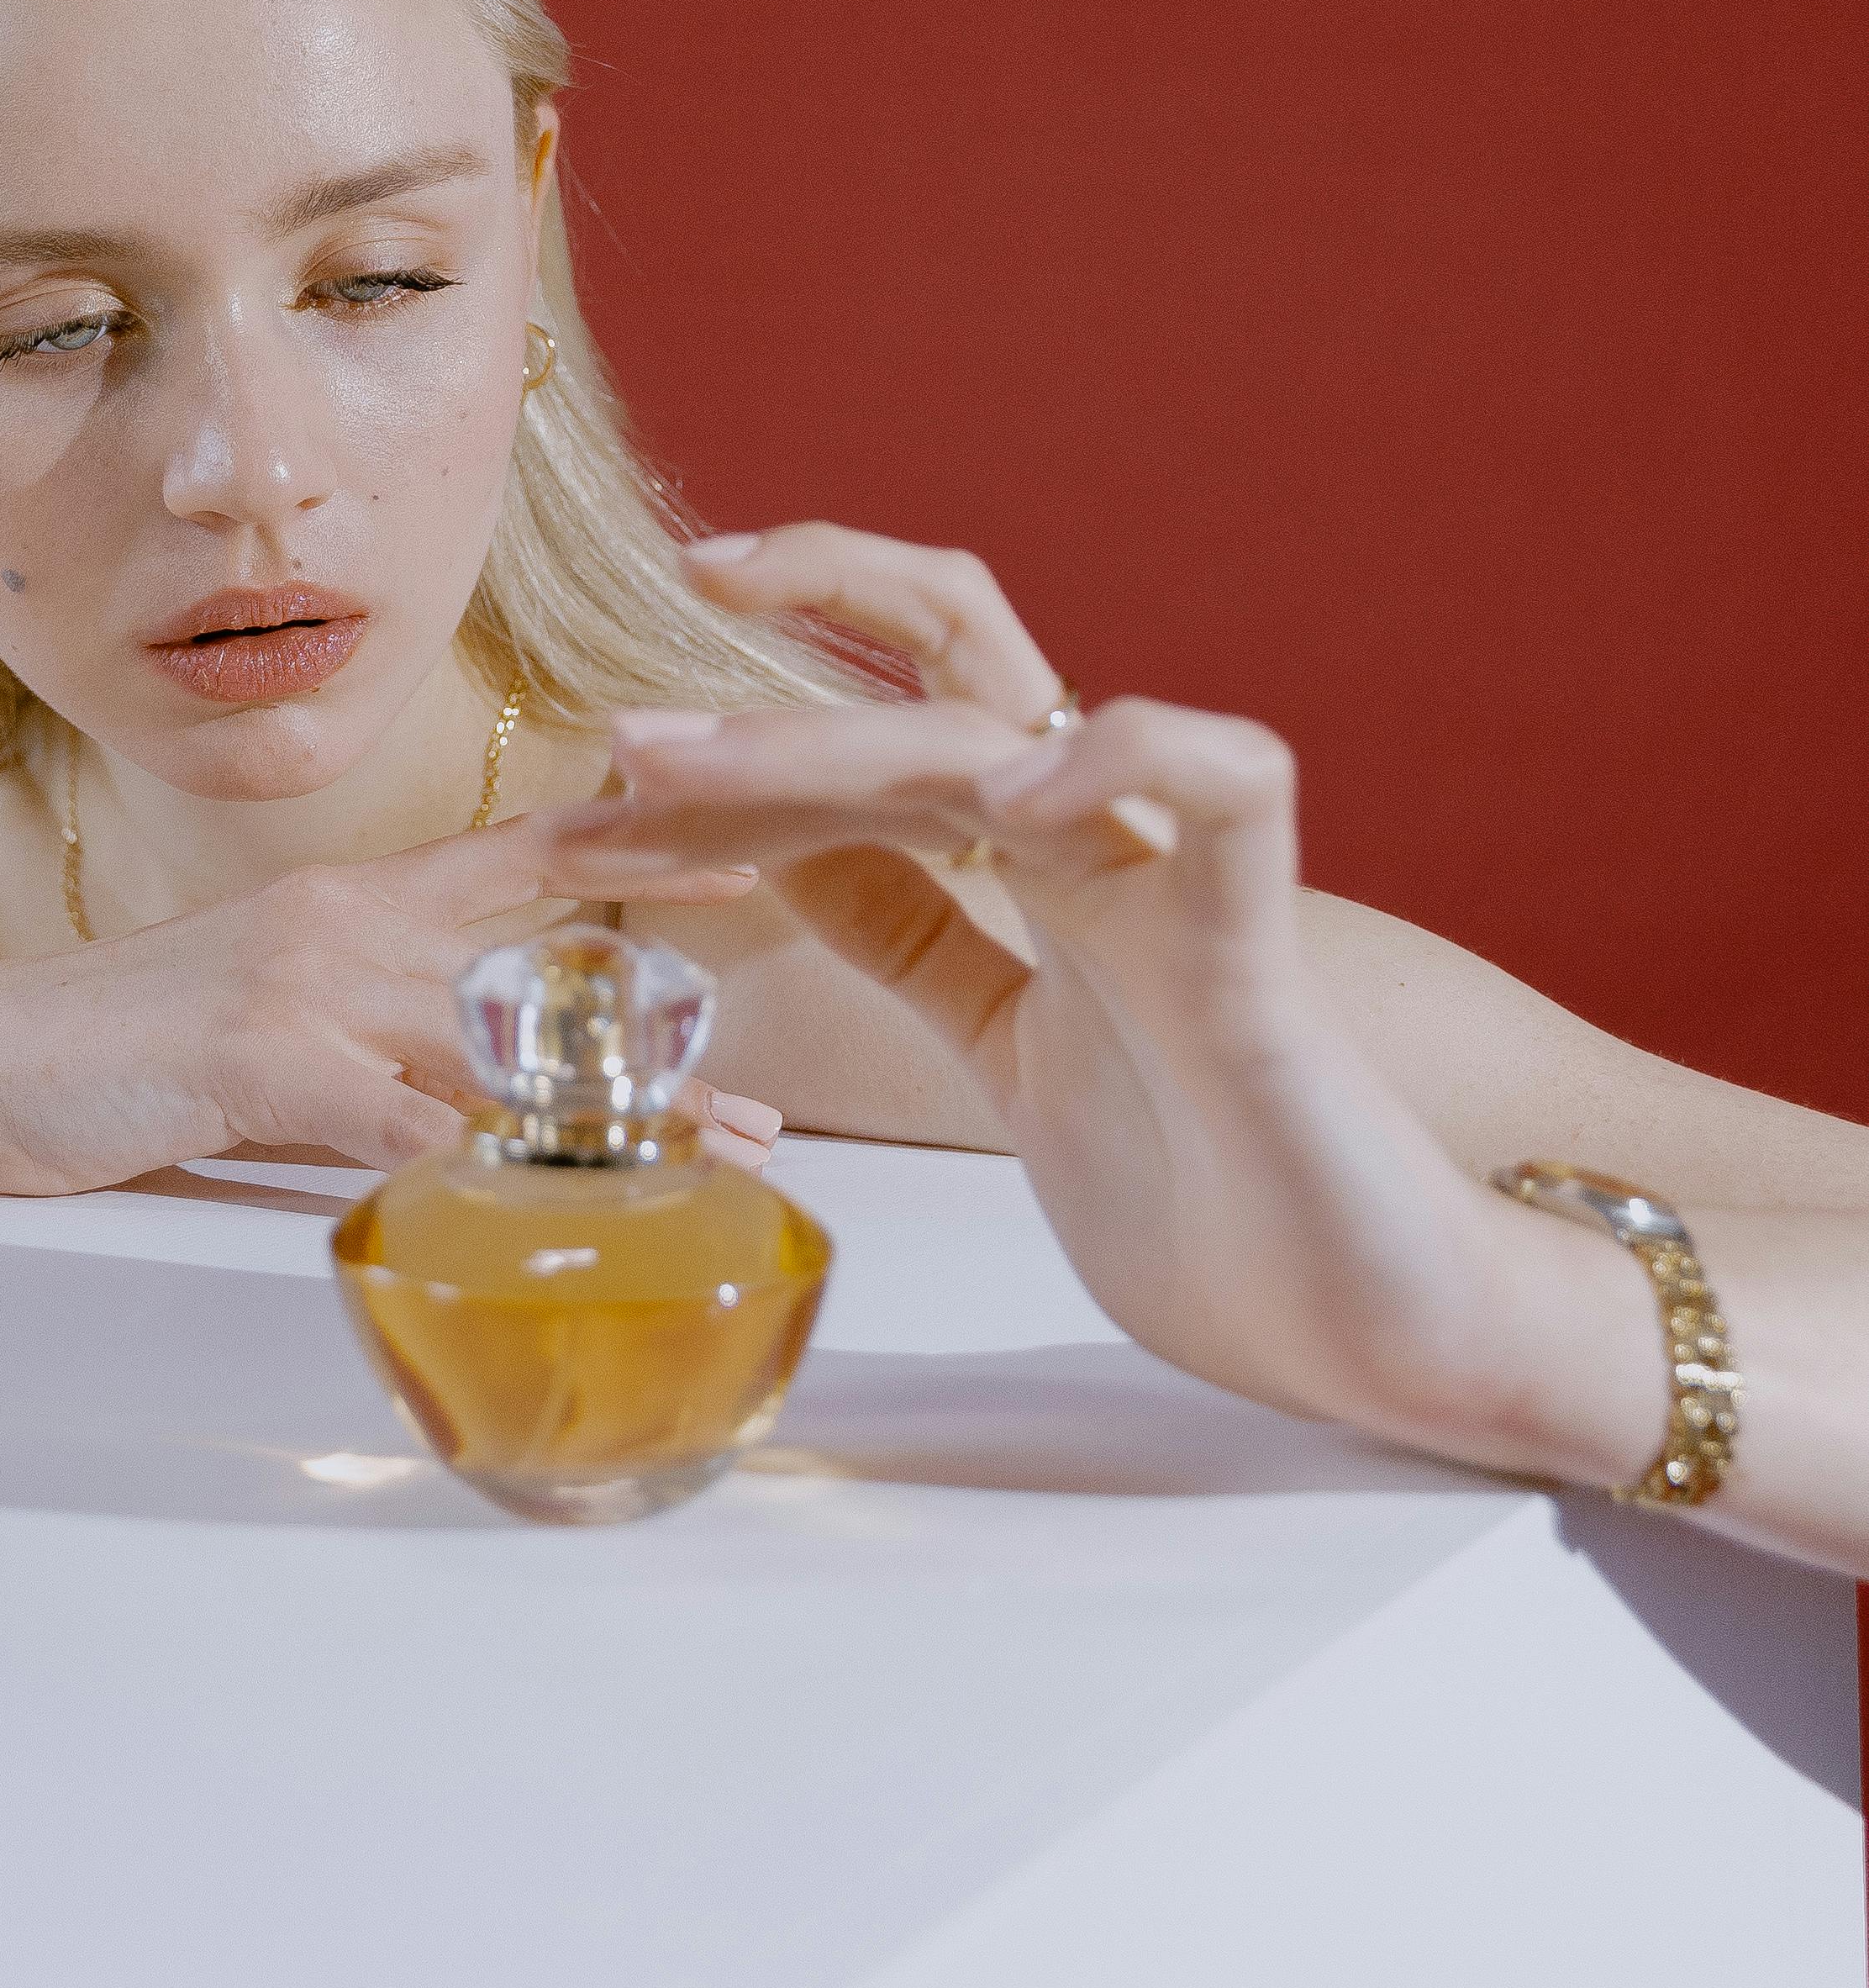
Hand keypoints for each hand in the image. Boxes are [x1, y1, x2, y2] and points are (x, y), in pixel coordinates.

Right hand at [0, 816, 781, 1196]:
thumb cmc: (120, 1038)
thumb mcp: (265, 1000)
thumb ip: (369, 1019)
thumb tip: (465, 1077)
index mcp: (352, 901)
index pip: (525, 851)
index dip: (641, 849)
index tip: (747, 859)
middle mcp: (346, 925)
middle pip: (545, 969)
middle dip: (664, 1039)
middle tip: (767, 1111)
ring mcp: (306, 987)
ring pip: (497, 1045)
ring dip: (611, 1115)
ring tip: (707, 1165)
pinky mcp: (262, 1061)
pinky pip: (399, 1121)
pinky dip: (481, 1167)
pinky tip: (548, 1207)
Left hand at [530, 547, 1663, 1482]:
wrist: (1381, 1339)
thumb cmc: (1220, 1203)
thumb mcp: (1009, 1050)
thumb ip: (923, 943)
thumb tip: (796, 858)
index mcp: (1048, 868)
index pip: (888, 731)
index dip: (749, 740)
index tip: (605, 779)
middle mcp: (1110, 844)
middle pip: (955, 656)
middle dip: (787, 648)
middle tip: (623, 717)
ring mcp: (1183, 886)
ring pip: (1014, 731)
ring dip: (838, 734)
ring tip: (697, 762)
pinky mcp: (1260, 960)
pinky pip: (1225, 785)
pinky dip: (1123, 752)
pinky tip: (1011, 795)